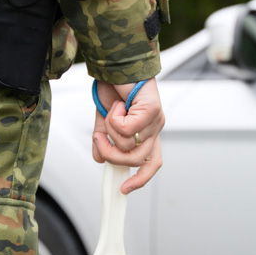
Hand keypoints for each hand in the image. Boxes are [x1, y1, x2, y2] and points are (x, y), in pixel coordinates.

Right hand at [92, 79, 164, 193]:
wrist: (115, 64)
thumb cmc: (113, 89)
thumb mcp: (104, 121)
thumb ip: (103, 141)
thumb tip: (100, 159)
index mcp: (146, 133)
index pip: (151, 163)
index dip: (140, 179)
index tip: (123, 190)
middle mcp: (155, 129)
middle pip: (135, 160)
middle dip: (111, 154)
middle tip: (99, 137)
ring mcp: (156, 120)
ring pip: (129, 146)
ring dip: (110, 133)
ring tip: (109, 115)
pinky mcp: (153, 110)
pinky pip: (127, 129)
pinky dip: (114, 119)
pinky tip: (117, 105)